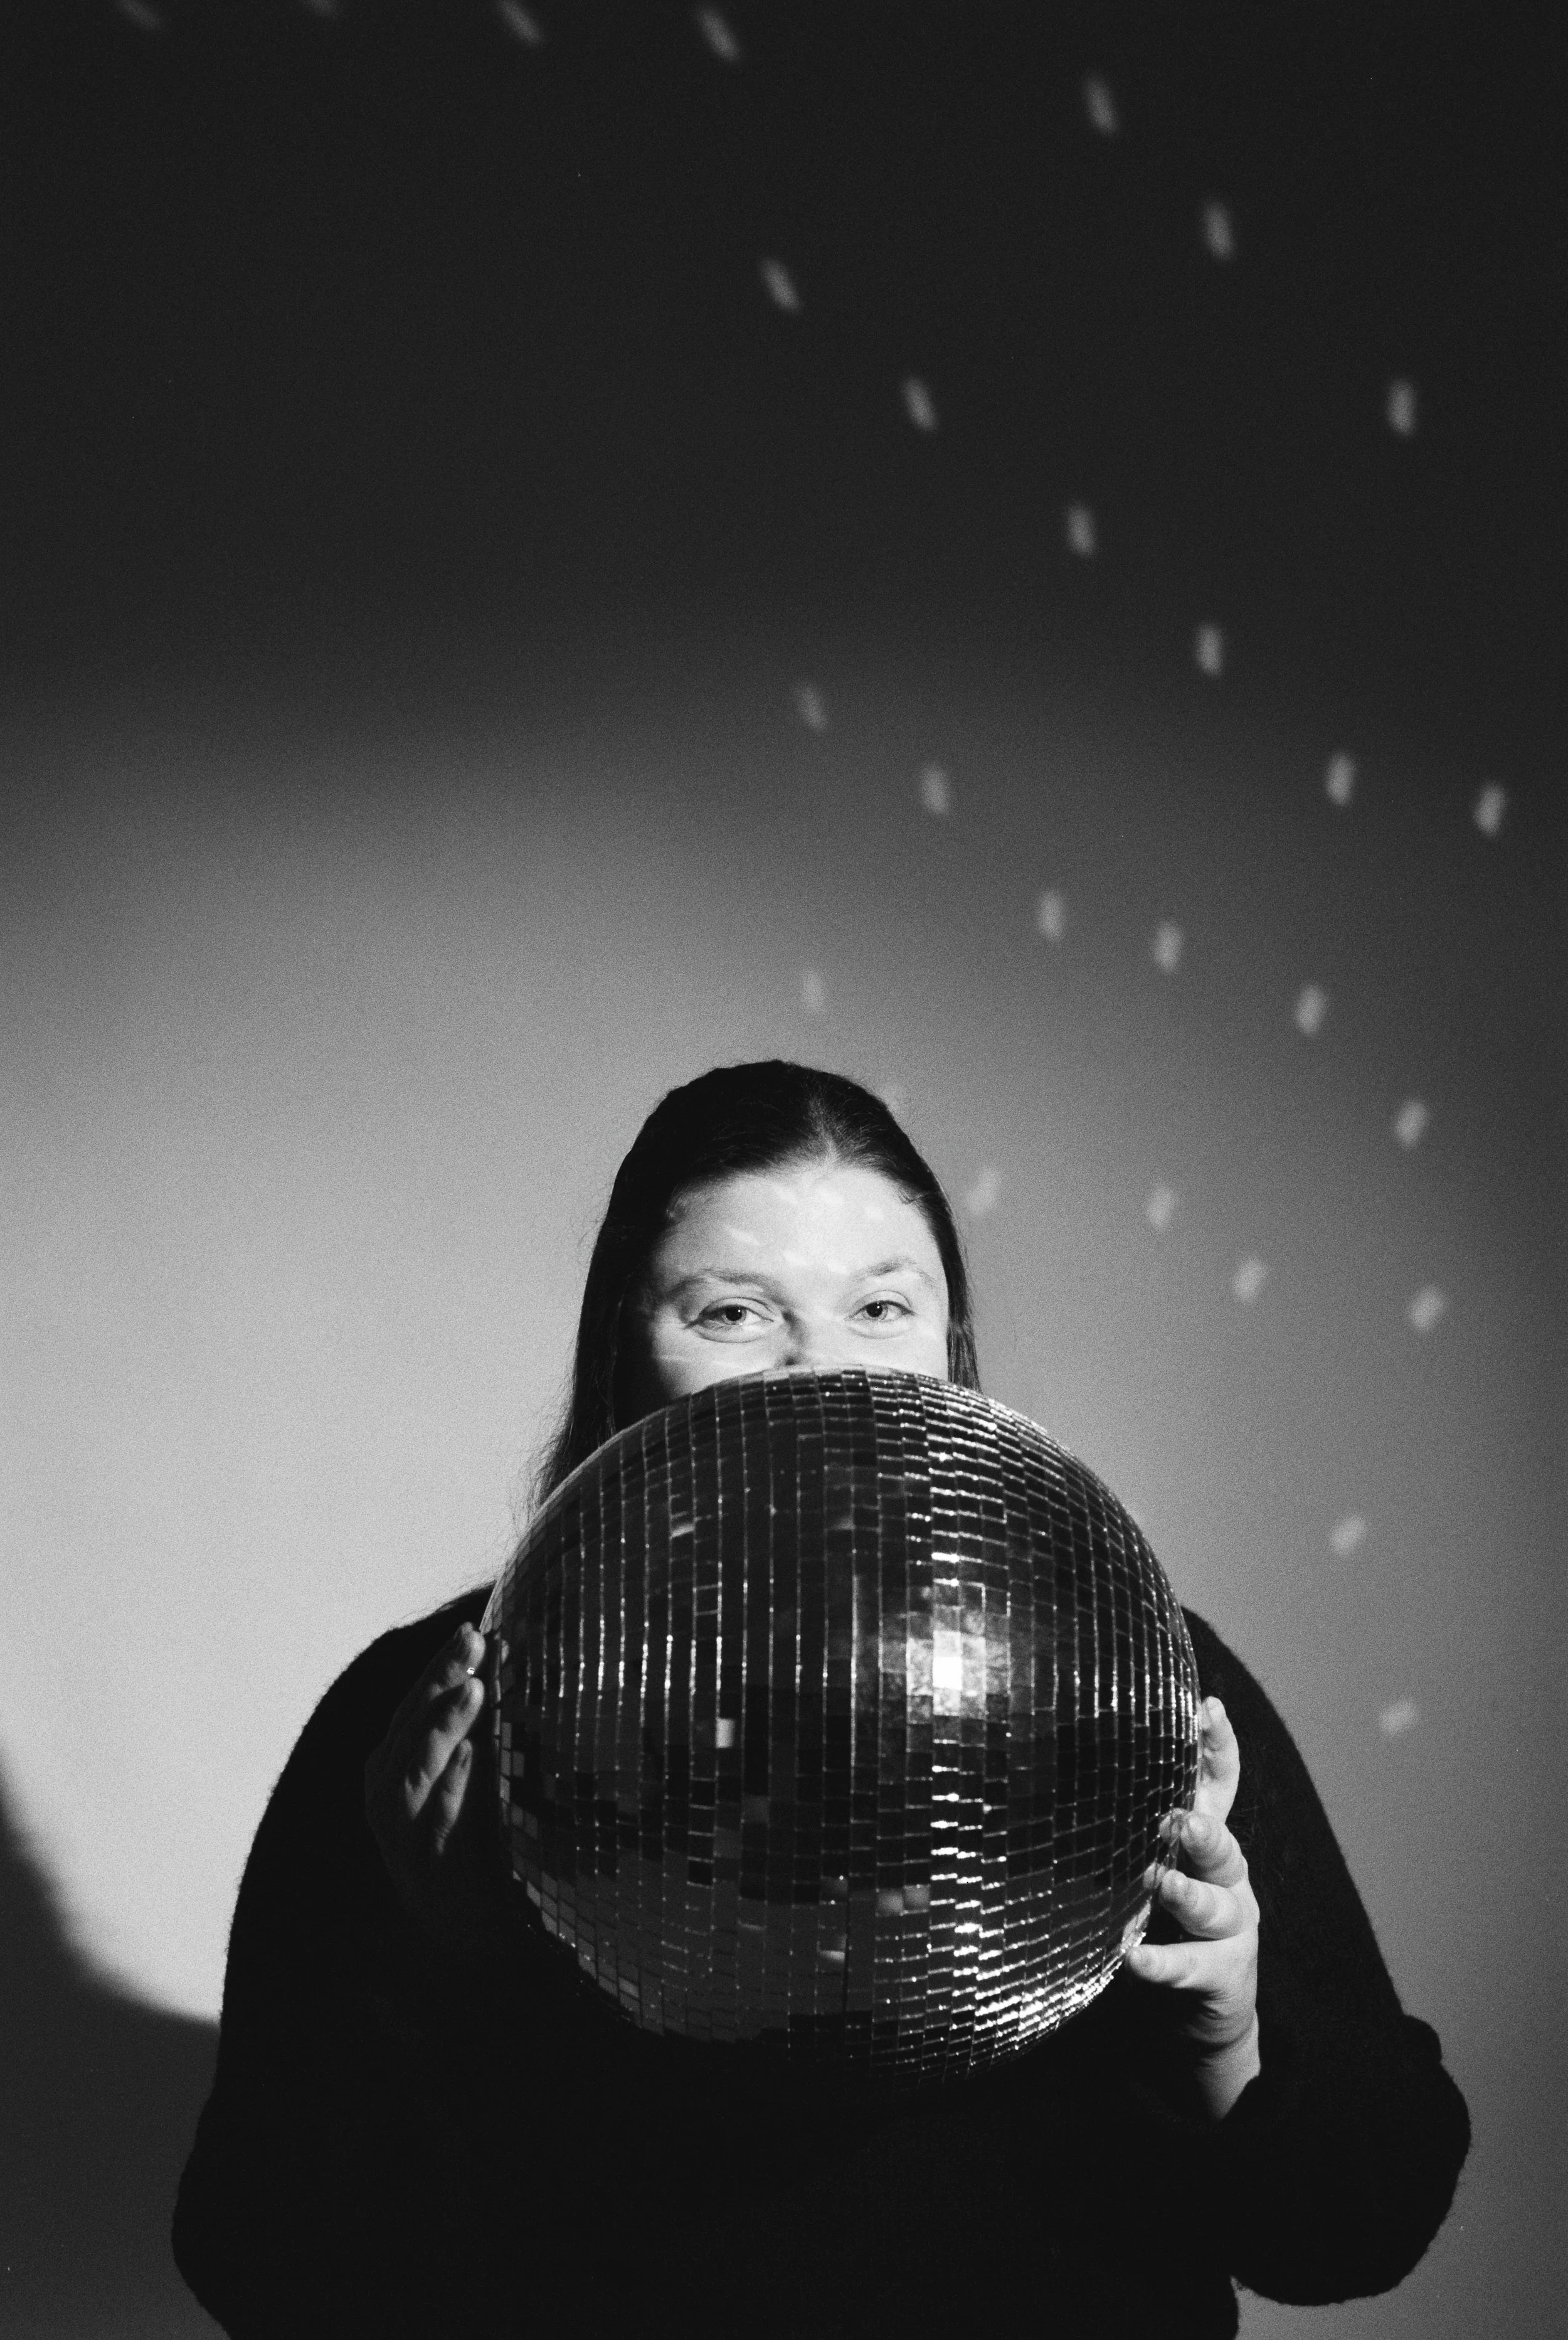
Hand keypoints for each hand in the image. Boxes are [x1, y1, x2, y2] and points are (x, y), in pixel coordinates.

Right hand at [365, 1621, 497, 1949]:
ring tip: (475, 1691)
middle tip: (474, 1643)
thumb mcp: (475, 1774)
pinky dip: (450, 1787)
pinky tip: (471, 1756)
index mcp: (394, 1765)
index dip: (442, 1667)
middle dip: (440, 1682)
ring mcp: (401, 1835)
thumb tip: (506, 1649)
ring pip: (412, 1772)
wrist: (469, 1934)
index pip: (416, 1705)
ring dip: (441, 1727)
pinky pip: (436, 1823)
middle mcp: (388, 1796)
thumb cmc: (475, 1839)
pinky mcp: (425, 1870)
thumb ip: (480, 1723)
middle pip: (409, 1728)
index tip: (475, 1630)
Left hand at [1123, 1695, 1260, 2119]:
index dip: (1217, 1746)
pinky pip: (1191, 1966)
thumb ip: (1112, 1829)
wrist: (1204, 2011)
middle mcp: (1229, 1878)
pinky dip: (1161, 1963)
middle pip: (1224, 1845)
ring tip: (1157, 1882)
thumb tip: (1024, 1778)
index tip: (1206, 1707)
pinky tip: (1135, 1959)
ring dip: (1185, 1892)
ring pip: (1216, 1905)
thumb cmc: (1162, 1921)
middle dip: (1203, 1830)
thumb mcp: (1142, 1866)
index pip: (1219, 1786)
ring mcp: (1232, 1928)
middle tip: (1176, 1818)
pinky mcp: (1222, 1975)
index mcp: (1207, 1841)